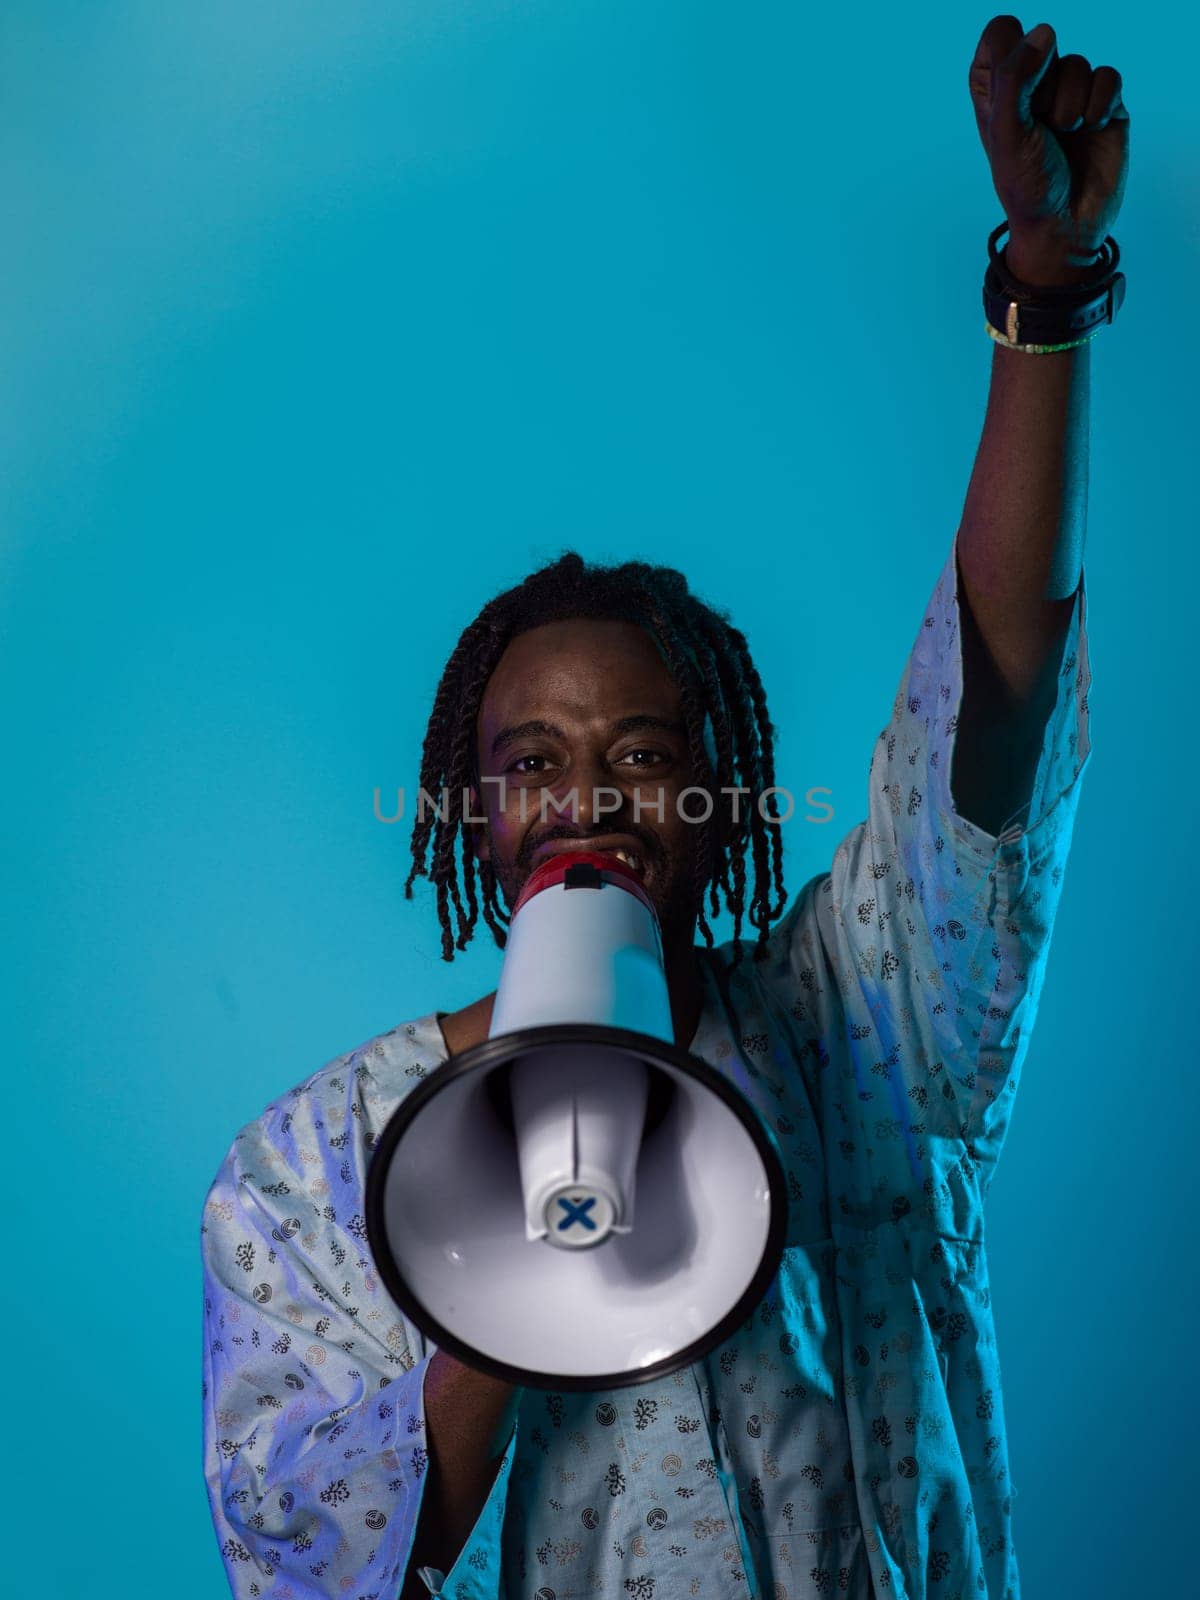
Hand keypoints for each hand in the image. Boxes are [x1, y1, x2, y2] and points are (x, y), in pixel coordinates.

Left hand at [968, 15, 1129, 281]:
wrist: (1063, 227)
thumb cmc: (1027, 185)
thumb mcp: (1007, 133)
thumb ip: (1015, 78)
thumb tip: (1044, 32)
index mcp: (998, 88)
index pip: (1001, 34)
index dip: (1010, 54)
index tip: (1013, 94)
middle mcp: (1033, 86)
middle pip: (1043, 42)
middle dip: (1042, 86)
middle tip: (1038, 126)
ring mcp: (1070, 94)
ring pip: (1077, 63)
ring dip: (1069, 104)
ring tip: (1063, 136)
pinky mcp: (1105, 105)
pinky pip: (1108, 77)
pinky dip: (1098, 104)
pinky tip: (1090, 130)